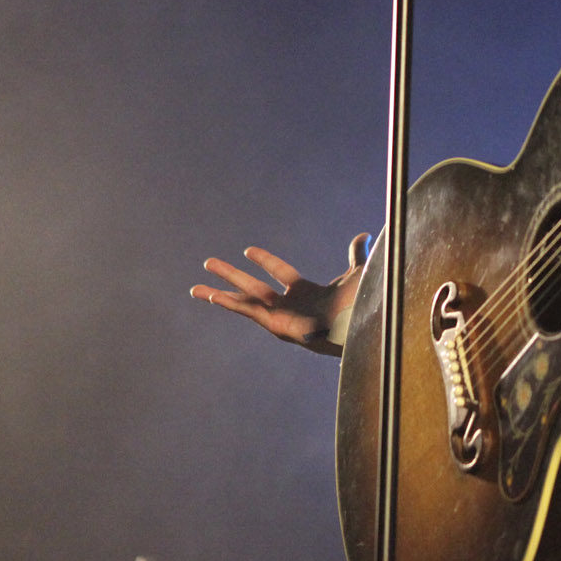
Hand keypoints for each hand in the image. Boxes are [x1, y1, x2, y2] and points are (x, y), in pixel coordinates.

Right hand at [191, 234, 371, 356]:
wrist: (359, 322)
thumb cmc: (361, 305)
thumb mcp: (357, 274)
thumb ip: (356, 255)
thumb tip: (365, 235)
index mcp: (306, 292)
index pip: (281, 272)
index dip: (265, 260)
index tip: (248, 250)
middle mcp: (289, 306)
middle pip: (253, 287)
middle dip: (231, 275)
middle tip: (209, 263)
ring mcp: (280, 316)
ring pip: (244, 300)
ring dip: (220, 292)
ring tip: (194, 288)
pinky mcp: (274, 325)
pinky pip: (247, 311)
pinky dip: (229, 304)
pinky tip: (209, 296)